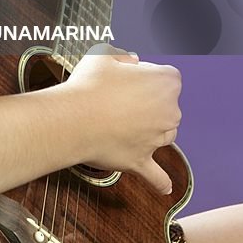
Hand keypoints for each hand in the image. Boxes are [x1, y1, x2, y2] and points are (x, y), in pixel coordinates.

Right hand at [61, 45, 181, 194]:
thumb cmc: (90, 85)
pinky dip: (159, 181)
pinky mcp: (141, 160)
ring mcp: (156, 139)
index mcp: (165, 82)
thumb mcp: (103, 55)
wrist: (73, 118)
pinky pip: (155, 174)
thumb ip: (122, 56)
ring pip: (162, 134)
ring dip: (150, 129)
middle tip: (116, 98)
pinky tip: (164, 187)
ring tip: (121, 123)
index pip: (166, 76)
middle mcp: (169, 112)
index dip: (145, 75)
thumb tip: (132, 62)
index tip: (126, 77)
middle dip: (147, 102)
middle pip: (166, 105)